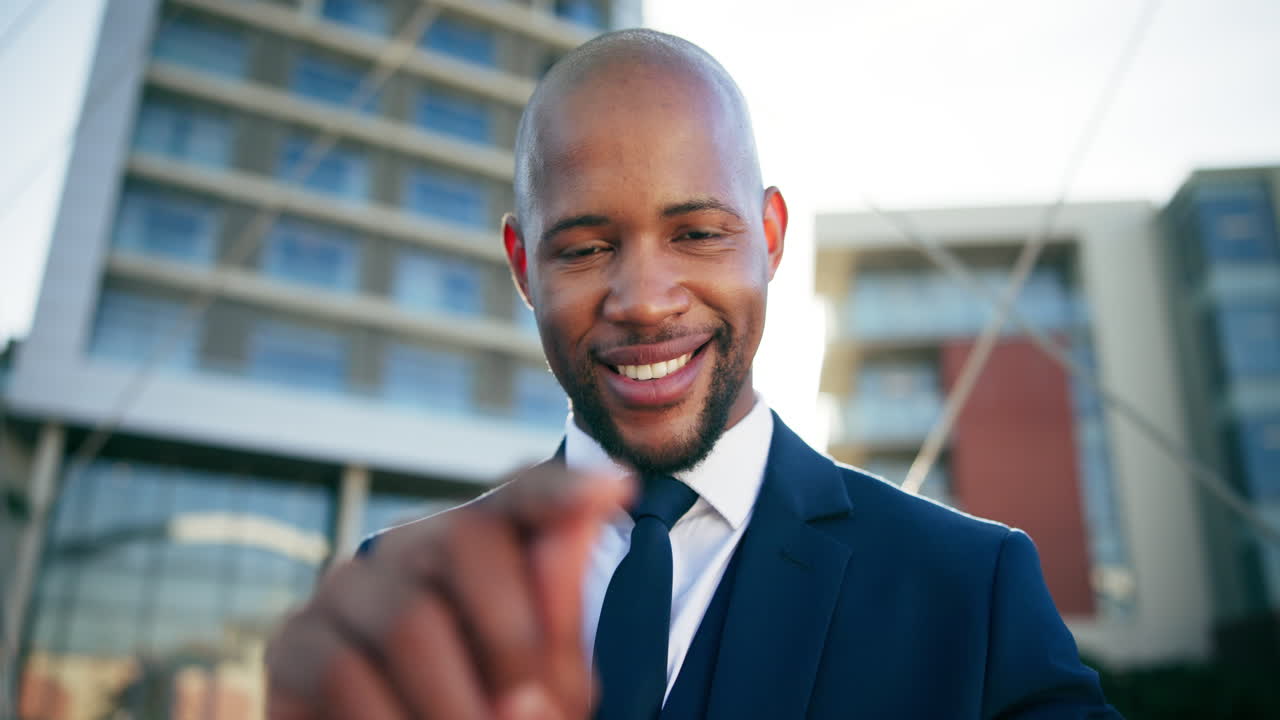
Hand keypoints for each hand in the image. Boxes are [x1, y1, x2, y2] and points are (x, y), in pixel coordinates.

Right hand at [265, 463, 631, 719]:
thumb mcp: (545, 682)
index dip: (560, 489)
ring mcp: (347, 589)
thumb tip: (602, 488)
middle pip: (465, 540)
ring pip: (409, 618)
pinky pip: (345, 672)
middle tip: (531, 715)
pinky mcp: (293, 643)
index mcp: (487, 547)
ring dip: (457, 701)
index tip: (614, 489)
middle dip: (513, 638)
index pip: (523, 494)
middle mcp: (412, 548)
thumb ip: (559, 603)